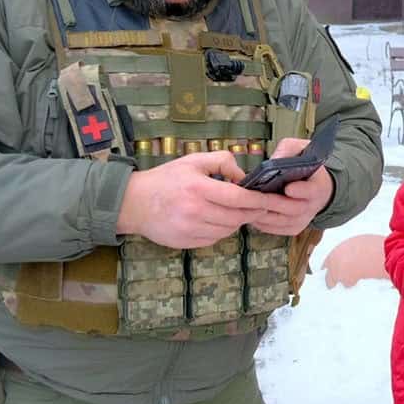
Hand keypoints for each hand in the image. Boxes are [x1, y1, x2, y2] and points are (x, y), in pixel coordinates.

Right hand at [116, 152, 271, 247]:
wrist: (134, 203)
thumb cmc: (166, 179)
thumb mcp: (193, 161)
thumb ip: (222, 161)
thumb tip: (243, 177)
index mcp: (197, 188)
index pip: (237, 198)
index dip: (257, 200)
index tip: (269, 200)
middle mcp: (194, 211)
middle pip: (236, 217)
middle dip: (253, 212)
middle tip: (260, 206)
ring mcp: (190, 229)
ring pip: (228, 231)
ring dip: (237, 222)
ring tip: (236, 211)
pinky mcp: (186, 242)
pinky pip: (214, 239)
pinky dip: (222, 231)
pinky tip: (218, 220)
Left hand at [246, 137, 334, 236]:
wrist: (314, 187)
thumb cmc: (305, 167)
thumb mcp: (301, 150)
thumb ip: (288, 150)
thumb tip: (274, 160)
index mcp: (318, 185)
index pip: (312, 190)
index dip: (301, 190)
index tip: (289, 188)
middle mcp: (312, 206)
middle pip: (293, 209)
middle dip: (273, 203)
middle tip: (255, 196)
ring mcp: (302, 219)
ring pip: (280, 221)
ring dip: (263, 213)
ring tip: (247, 203)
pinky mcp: (292, 228)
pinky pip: (274, 228)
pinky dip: (260, 221)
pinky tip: (250, 211)